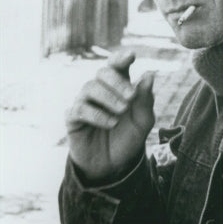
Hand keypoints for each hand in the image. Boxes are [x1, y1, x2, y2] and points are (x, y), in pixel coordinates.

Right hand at [65, 50, 154, 181]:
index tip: (131, 56)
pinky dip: (97, 115)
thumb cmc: (127, 139)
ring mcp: (84, 103)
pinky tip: (111, 123)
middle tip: (130, 97)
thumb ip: (146, 101)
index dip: (121, 58)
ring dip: (108, 98)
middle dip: (117, 82)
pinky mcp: (73, 119)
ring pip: (90, 87)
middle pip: (103, 73)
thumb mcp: (143, 123)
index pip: (117, 66)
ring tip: (122, 112)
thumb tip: (149, 75)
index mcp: (118, 87)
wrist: (113, 166)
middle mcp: (99, 91)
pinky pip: (79, 109)